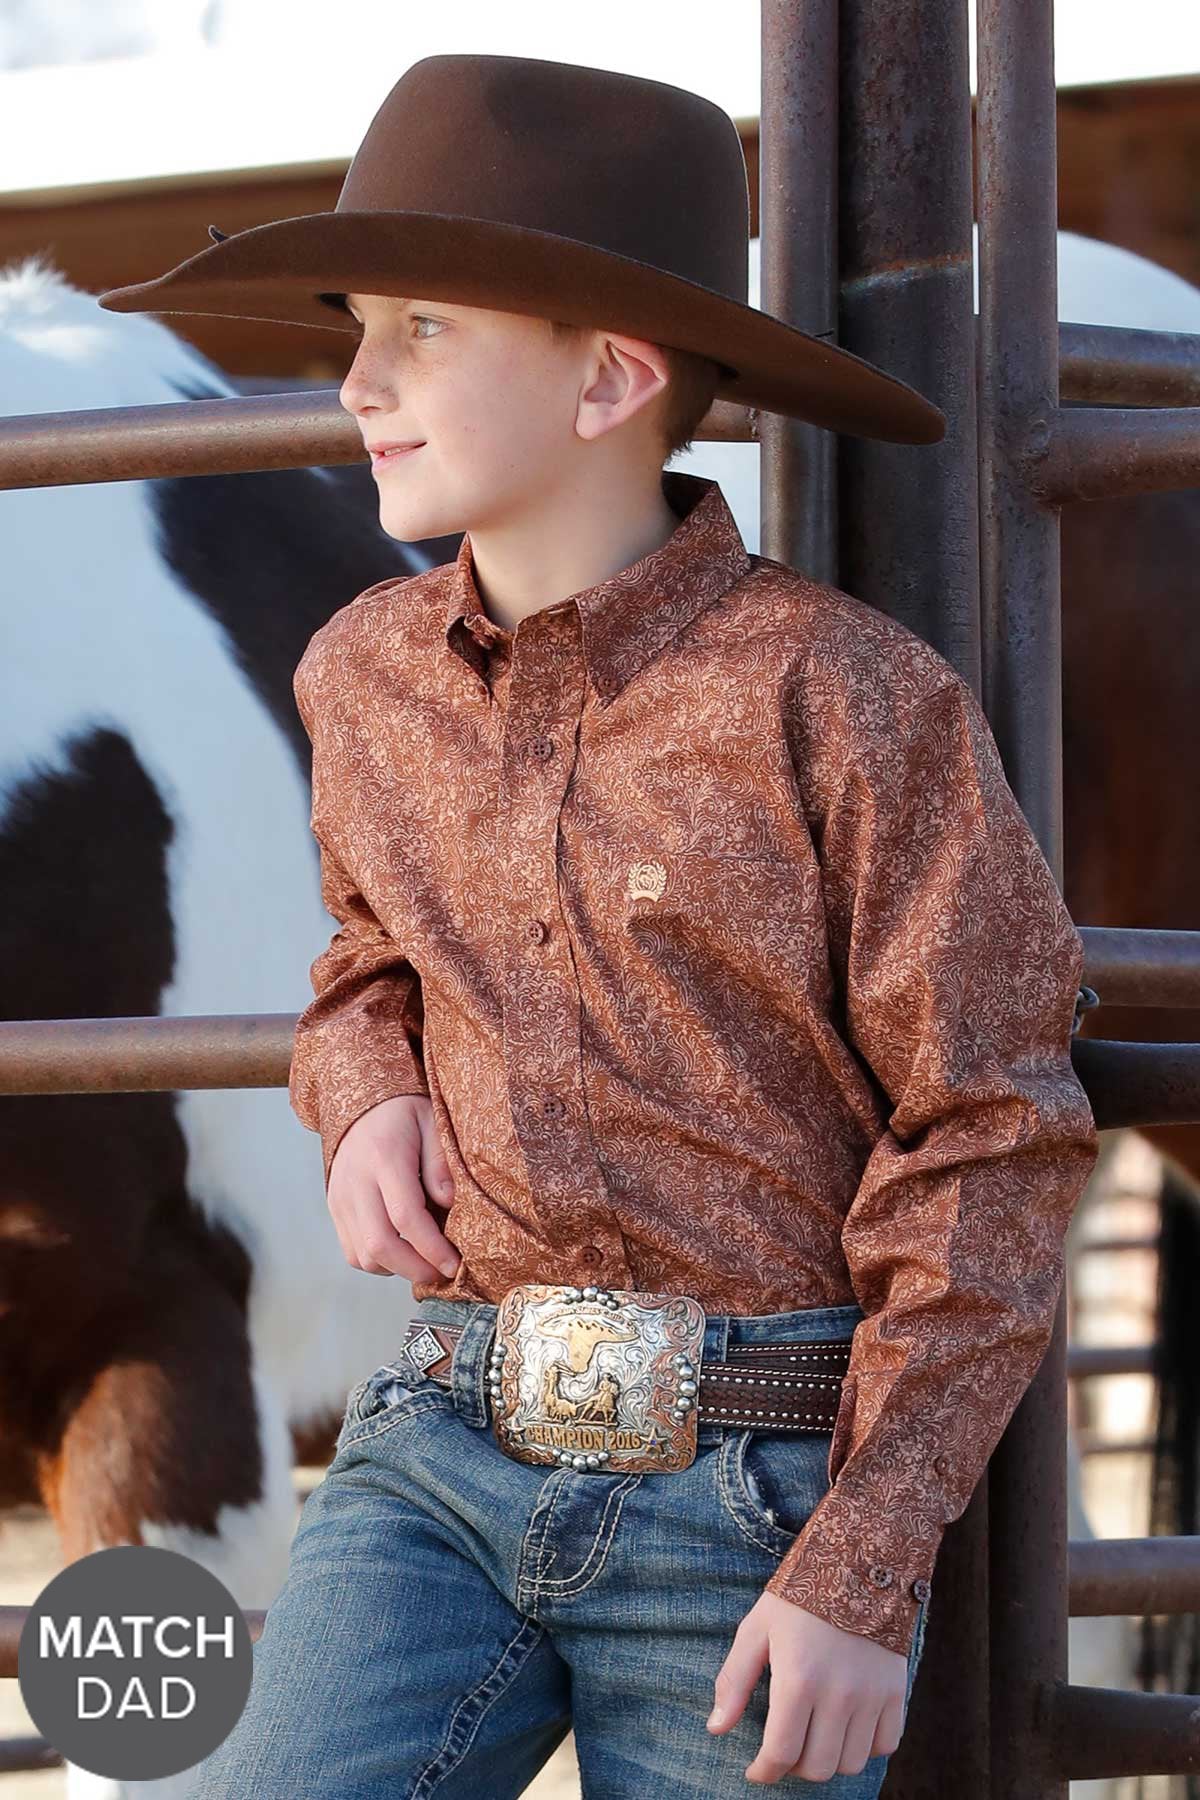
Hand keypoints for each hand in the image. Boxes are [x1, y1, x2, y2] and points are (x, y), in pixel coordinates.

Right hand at [326, 1094, 461, 1282]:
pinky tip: (402, 1252)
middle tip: (443, 1273)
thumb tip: (449, 1203)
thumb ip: (441, 1164)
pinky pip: (353, 1253)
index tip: (455, 1264)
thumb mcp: (433, 1124)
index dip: (431, 1248)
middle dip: (415, 1269)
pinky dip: (379, 1263)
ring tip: (425, 1261)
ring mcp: (340, 1198)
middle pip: (380, 1244)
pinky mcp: (335, 1209)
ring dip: (398, 1269)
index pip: (405, 1216)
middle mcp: (356, 1181)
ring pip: (364, 1256)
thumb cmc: (405, 1115)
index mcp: (383, 1157)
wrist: (361, 1104)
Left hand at [708, 1591, 908, 1784]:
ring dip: (829, 1759)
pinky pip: (885, 1745)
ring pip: (851, 1764)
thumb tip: (716, 1728)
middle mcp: (839, 1694)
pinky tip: (847, 1726)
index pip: (781, 1753)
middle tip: (785, 1747)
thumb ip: (734, 1681)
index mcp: (798, 1679)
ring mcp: (871, 1695)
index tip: (756, 1770)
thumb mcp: (756, 1629)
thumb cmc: (799, 1597)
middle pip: (818, 1767)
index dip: (764, 1771)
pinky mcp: (896, 1690)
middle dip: (794, 1766)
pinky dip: (865, 1746)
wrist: (858, 1561)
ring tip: (815, 1736)